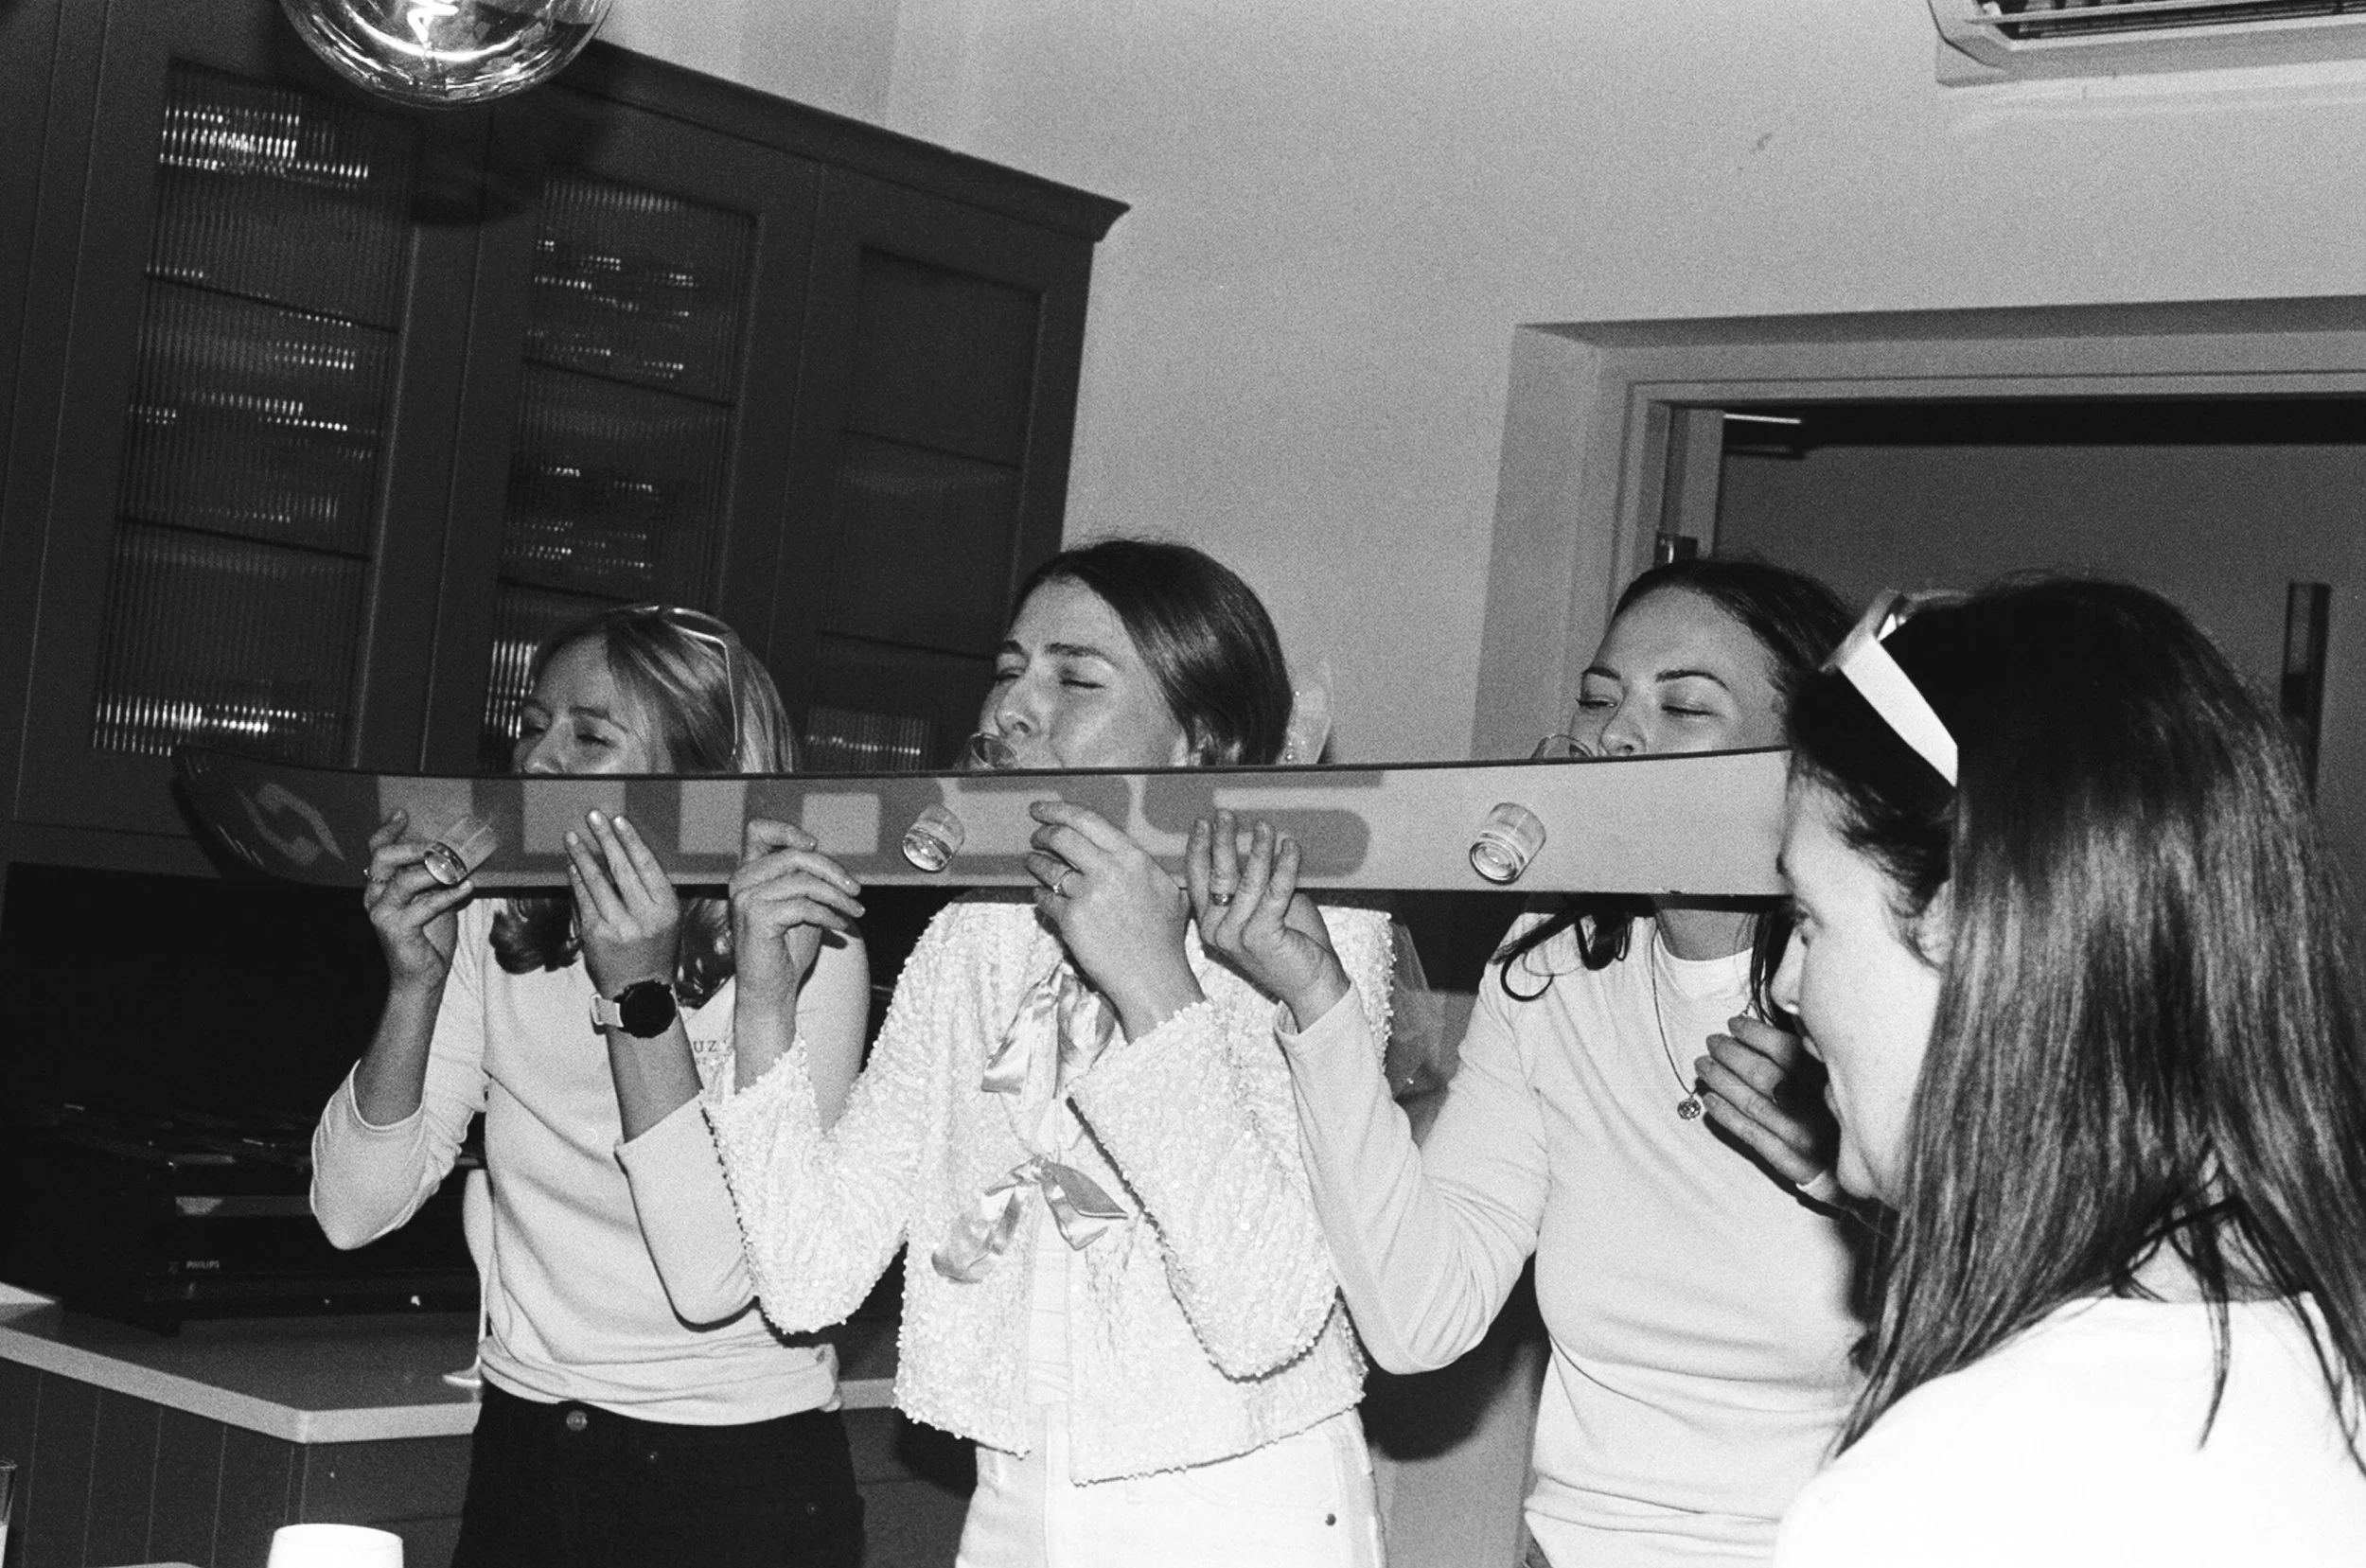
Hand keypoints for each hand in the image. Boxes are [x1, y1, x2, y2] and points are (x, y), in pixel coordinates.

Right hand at [363, 809, 469, 993]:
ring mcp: (383, 913)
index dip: (388, 830)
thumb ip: (434, 877)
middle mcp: (375, 896)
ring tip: (460, 866)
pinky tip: (468, 886)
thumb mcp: (431, 898)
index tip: (404, 814)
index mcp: (380, 885)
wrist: (421, 976)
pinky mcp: (397, 929)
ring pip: (405, 880)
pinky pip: (425, 906)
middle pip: (384, 858)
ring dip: (436, 870)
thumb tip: (458, 851)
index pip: (376, 850)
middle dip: (415, 846)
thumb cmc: (428, 935)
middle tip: (441, 846)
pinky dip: (449, 894)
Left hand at [566, 810, 680, 994]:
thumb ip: (651, 891)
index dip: (631, 840)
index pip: (647, 866)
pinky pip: (584, 901)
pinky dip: (577, 881)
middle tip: (593, 816)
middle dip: (605, 838)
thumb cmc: (655, 950)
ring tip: (573, 837)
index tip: (618, 820)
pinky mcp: (596, 935)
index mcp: (666, 908)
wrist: (640, 991)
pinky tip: (572, 867)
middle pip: (621, 868)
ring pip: (598, 882)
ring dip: (583, 856)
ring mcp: (618, 926)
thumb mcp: (667, 919)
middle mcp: (644, 916)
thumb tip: (626, 853)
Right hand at [729, 819, 864, 1014]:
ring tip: (855, 911)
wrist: (771, 989)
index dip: (789, 830)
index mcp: (750, 871)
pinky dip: (829, 915)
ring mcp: (746, 898)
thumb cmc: (787, 948)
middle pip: (794, 855)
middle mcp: (742, 880)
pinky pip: (804, 906)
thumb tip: (837, 865)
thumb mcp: (801, 904)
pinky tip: (840, 926)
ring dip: (837, 897)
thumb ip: (809, 879)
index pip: (759, 830)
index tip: (816, 845)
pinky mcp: (757, 917)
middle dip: (833, 871)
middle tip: (856, 890)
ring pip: (804, 882)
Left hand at [1025, 800, 1203, 1036]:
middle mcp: (1109, 870)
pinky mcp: (1070, 919)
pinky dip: (1039, 895)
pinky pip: (1044, 898)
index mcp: (1133, 858)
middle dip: (1042, 833)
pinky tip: (1041, 896)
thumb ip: (1143, 865)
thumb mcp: (1168, 889)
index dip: (1058, 809)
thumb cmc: (1164, 937)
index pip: (1087, 820)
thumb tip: (1121, 849)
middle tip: (1036, 836)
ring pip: (1048, 868)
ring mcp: (1087, 895)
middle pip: (1062, 837)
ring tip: (1033, 864)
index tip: (1041, 808)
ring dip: (1035, 863)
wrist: (1153, 977)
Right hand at [1186, 811, 1347, 1029]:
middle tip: (1226, 815)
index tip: (1202, 823)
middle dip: (1223, 841)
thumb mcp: (1264, 907)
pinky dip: (1285, 867)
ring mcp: (1237, 936)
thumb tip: (1256, 842)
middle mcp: (1216, 931)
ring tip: (1265, 826)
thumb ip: (1254, 883)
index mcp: (1211, 924)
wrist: (1312, 984)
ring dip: (1258, 849)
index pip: (1198, 880)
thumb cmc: (1291, 943)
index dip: (1199, 849)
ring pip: (1247, 881)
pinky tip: (1291, 848)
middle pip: (1217, 876)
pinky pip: (1275, 892)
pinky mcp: (1261, 937)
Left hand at [1697, 1013, 1838, 1194]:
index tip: (1734, 1023)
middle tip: (1712, 1042)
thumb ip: (1817, 1058)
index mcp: (1832, 1083)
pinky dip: (1726, 1115)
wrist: (1871, 1174)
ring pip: (1751, 1103)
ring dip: (1721, 1081)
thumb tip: (1783, 1027)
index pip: (1785, 1050)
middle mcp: (1816, 1109)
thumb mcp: (1845, 1083)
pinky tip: (1709, 1100)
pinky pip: (1751, 1135)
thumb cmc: (1852, 1121)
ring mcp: (1801, 1138)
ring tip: (1703, 1066)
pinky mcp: (1791, 1162)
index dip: (1754, 1034)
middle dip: (1731, 1054)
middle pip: (1762, 1075)